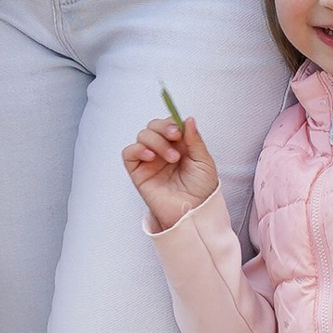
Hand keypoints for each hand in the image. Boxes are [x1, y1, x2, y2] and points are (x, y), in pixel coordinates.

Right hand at [124, 111, 221, 229]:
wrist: (193, 213)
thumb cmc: (201, 190)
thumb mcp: (204, 162)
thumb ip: (194, 140)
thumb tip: (187, 119)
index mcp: (179, 146)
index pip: (169, 124)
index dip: (172, 122)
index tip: (180, 131)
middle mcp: (162, 151)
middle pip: (153, 126)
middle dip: (163, 128)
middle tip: (175, 138)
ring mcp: (149, 161)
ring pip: (142, 136)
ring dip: (156, 141)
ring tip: (171, 158)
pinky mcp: (138, 172)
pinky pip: (129, 153)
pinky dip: (137, 149)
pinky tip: (151, 156)